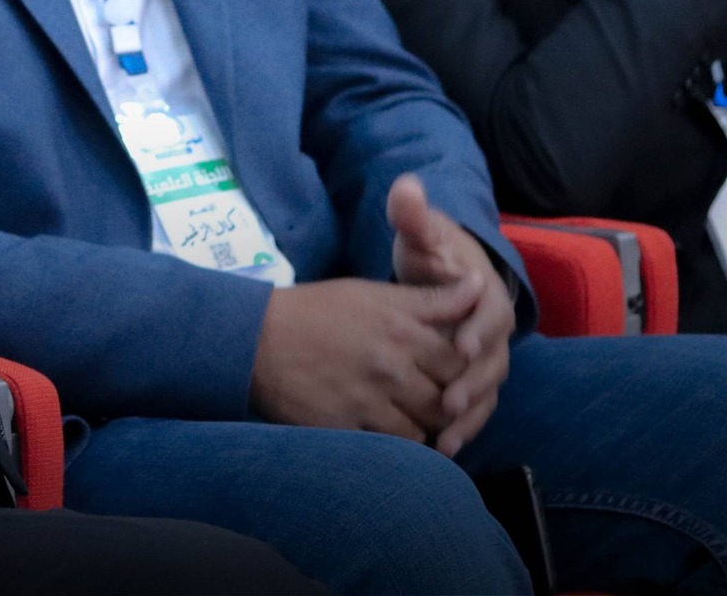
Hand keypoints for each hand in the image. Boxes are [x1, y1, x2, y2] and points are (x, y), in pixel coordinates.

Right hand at [250, 274, 475, 439]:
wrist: (254, 339)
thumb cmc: (315, 311)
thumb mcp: (372, 294)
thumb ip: (429, 298)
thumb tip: (478, 285)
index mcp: (400, 329)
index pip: (460, 360)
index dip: (464, 370)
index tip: (451, 371)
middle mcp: (390, 366)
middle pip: (448, 399)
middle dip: (449, 403)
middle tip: (441, 402)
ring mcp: (368, 400)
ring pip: (424, 429)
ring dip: (425, 427)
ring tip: (414, 419)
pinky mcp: (346, 427)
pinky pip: (391, 448)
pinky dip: (397, 445)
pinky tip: (391, 435)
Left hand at [388, 176, 513, 456]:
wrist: (443, 274)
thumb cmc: (431, 253)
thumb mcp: (421, 234)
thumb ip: (413, 215)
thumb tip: (406, 188)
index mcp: (486, 292)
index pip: (490, 313)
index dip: (478, 329)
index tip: (461, 345)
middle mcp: (495, 330)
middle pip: (492, 363)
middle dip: (473, 384)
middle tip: (449, 404)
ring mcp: (488, 359)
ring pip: (486, 392)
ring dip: (469, 417)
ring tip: (445, 438)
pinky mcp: (475, 380)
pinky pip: (476, 408)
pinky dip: (463, 429)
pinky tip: (441, 449)